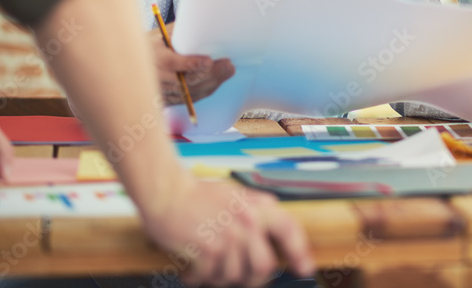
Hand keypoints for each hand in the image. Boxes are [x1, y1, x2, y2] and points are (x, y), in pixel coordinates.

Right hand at [143, 172, 314, 286]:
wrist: (167, 192)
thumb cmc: (199, 194)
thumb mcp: (237, 193)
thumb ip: (259, 207)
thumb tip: (279, 223)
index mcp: (258, 207)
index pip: (289, 230)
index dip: (299, 252)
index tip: (304, 269)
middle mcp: (247, 223)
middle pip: (264, 267)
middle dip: (252, 277)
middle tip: (238, 275)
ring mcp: (228, 238)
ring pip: (233, 277)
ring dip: (219, 277)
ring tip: (208, 264)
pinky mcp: (208, 250)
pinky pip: (208, 278)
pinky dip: (198, 278)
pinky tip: (192, 267)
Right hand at [151, 23, 235, 103]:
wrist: (137, 63)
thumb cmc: (154, 43)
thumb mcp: (163, 33)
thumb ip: (181, 32)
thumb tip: (206, 26)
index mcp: (151, 57)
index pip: (170, 63)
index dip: (190, 64)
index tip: (209, 60)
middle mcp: (154, 77)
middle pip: (183, 82)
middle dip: (209, 75)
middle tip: (228, 65)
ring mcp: (160, 92)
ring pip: (188, 93)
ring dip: (211, 83)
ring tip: (227, 70)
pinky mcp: (166, 100)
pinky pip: (188, 99)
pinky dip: (205, 89)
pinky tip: (217, 79)